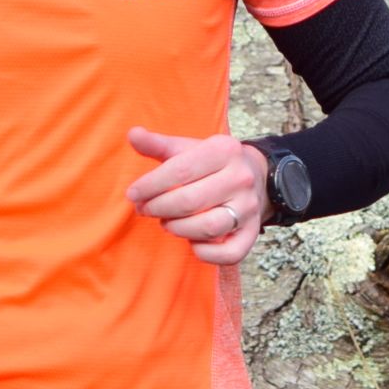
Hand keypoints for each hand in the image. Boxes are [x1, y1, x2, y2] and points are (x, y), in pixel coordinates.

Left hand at [126, 128, 268, 266]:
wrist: (255, 175)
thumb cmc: (211, 163)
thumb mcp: (188, 148)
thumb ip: (159, 144)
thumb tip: (133, 134)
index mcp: (224, 150)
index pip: (180, 170)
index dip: (150, 185)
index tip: (132, 194)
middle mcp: (240, 178)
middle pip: (191, 201)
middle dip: (159, 209)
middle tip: (145, 210)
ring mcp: (249, 207)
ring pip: (208, 227)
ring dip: (178, 229)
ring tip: (166, 223)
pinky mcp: (253, 232)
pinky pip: (230, 253)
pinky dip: (207, 254)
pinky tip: (192, 243)